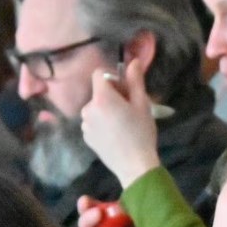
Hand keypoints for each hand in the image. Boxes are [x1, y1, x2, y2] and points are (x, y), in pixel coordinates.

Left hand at [81, 59, 160, 187]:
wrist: (134, 166)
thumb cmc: (141, 133)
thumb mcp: (142, 104)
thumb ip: (135, 80)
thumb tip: (134, 60)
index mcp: (101, 98)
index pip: (98, 74)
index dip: (112, 78)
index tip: (124, 91)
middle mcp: (88, 109)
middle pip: (97, 92)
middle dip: (110, 96)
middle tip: (127, 110)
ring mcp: (85, 125)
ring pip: (94, 108)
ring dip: (105, 111)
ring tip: (121, 125)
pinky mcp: (86, 138)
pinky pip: (92, 123)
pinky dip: (101, 124)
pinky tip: (114, 135)